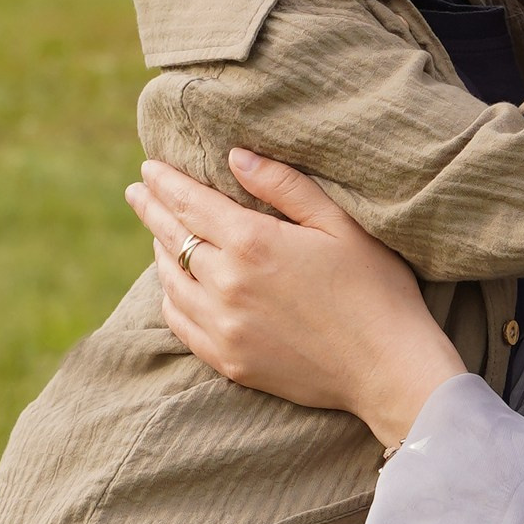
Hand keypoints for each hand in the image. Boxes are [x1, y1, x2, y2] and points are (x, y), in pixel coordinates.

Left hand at [128, 149, 461, 450]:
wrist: (387, 367)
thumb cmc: (374, 287)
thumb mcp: (338, 223)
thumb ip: (284, 186)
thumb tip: (236, 156)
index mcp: (253, 243)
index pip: (190, 203)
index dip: (166, 183)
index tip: (149, 167)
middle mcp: (226, 284)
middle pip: (172, 238)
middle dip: (152, 209)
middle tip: (137, 191)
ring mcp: (223, 327)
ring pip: (170, 281)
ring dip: (161, 252)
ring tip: (159, 234)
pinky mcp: (228, 361)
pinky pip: (180, 323)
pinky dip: (171, 297)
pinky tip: (174, 286)